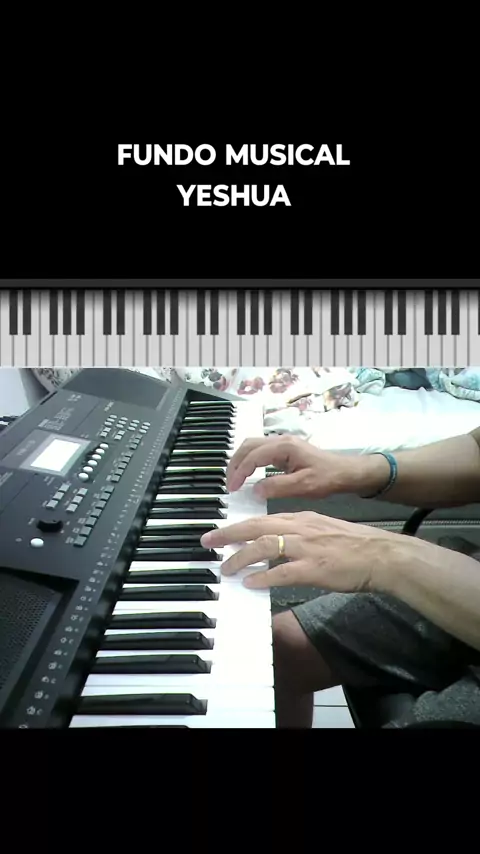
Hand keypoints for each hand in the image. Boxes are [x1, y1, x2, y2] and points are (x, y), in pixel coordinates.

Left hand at [201, 510, 404, 590]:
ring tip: (226, 568)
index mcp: (302, 519)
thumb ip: (300, 534)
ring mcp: (307, 547)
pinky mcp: (315, 567)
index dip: (238, 526)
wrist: (381, 555)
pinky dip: (264, 576)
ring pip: (264, 546)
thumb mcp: (323, 530)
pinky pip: (283, 571)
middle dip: (229, 534)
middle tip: (209, 542)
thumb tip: (278, 544)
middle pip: (256, 526)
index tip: (220, 532)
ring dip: (241, 557)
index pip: (262, 519)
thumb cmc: (355, 545)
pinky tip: (251, 583)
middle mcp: (300, 528)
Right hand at [228, 435, 358, 498]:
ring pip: (252, 445)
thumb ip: (277, 487)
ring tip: (234, 479)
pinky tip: (247, 474)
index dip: (239, 472)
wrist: (346, 471)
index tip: (232, 489)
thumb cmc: (327, 478)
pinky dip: (249, 460)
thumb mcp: (303, 486)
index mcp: (284, 447)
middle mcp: (281, 440)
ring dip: (240, 460)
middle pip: (248, 445)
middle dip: (235, 463)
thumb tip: (254, 490)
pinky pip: (260, 450)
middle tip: (229, 483)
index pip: (253, 456)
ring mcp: (282, 442)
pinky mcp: (284, 449)